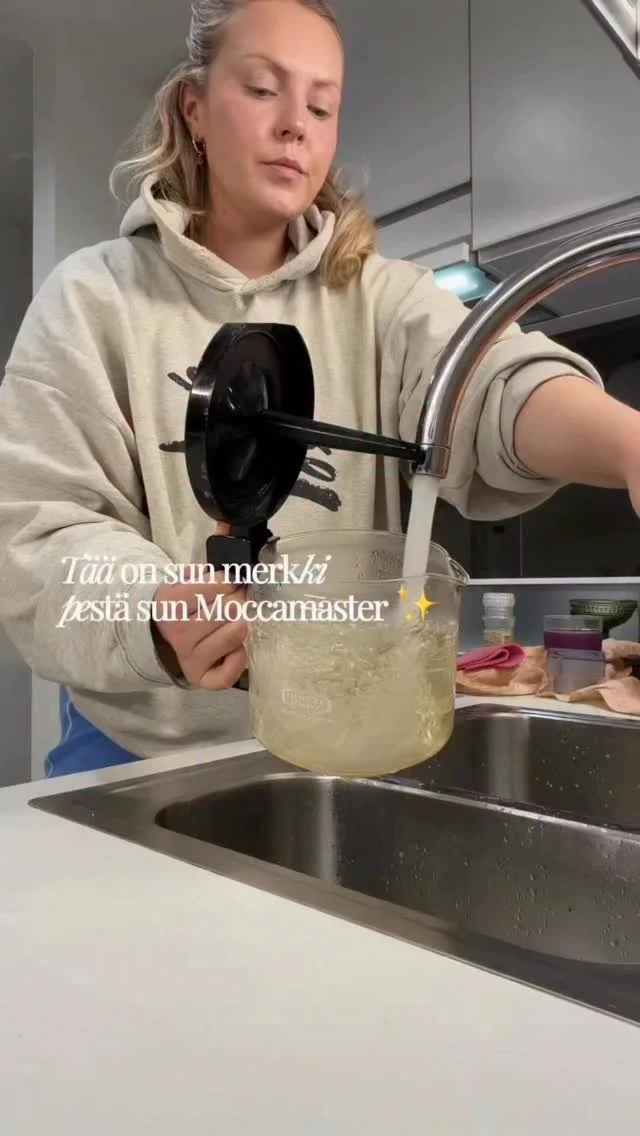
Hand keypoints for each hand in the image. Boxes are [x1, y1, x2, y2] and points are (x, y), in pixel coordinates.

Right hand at [152, 524, 247, 690]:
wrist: (161, 636)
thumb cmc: (184, 604)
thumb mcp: (191, 576)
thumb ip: (213, 552)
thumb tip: (229, 522)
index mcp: (170, 602)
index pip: (216, 585)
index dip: (231, 581)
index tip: (232, 581)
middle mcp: (178, 632)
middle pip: (230, 609)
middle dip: (241, 600)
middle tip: (239, 599)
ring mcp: (189, 658)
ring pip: (235, 635)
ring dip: (243, 624)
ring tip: (237, 620)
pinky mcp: (201, 679)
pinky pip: (229, 672)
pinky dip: (239, 658)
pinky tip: (236, 648)